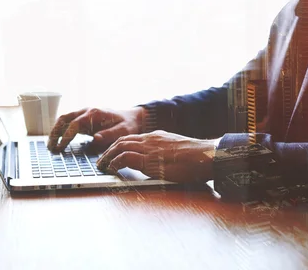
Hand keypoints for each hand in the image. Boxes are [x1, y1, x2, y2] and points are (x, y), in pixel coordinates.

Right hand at [47, 107, 144, 152]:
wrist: (132, 118)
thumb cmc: (128, 125)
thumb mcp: (123, 131)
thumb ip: (110, 134)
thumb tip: (95, 138)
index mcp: (95, 113)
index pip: (75, 124)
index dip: (66, 136)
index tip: (60, 147)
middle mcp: (87, 111)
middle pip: (64, 118)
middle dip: (55, 132)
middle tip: (50, 147)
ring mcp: (84, 114)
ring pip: (64, 119)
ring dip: (56, 131)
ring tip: (51, 146)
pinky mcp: (84, 119)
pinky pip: (68, 122)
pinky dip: (61, 130)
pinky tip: (58, 142)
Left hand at [96, 130, 218, 182]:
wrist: (206, 155)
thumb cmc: (198, 158)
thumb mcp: (178, 152)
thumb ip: (167, 154)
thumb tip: (163, 163)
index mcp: (157, 137)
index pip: (133, 138)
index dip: (120, 146)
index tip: (113, 154)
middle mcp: (150, 139)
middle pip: (122, 140)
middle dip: (109, 150)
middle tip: (102, 161)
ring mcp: (149, 148)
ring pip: (119, 147)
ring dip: (108, 157)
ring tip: (102, 167)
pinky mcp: (148, 160)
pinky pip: (124, 158)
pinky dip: (114, 164)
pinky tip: (111, 171)